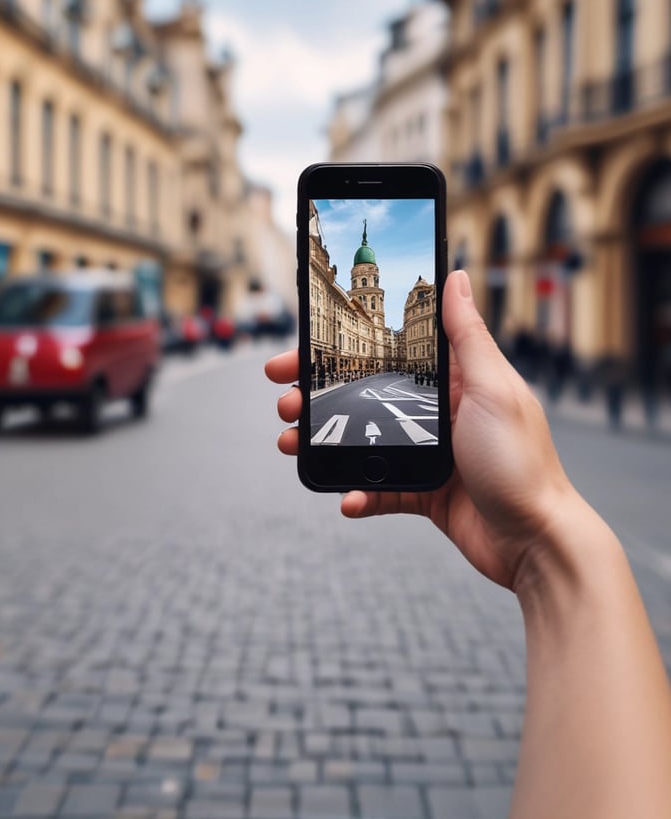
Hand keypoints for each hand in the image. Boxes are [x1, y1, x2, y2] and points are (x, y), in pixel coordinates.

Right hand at [265, 270, 580, 590]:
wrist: (536, 542)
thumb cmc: (522, 463)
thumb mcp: (492, 389)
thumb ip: (466, 337)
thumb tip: (455, 277)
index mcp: (455, 383)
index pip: (387, 355)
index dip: (342, 349)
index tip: (302, 348)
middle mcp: (438, 415)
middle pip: (365, 397)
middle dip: (319, 396)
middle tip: (283, 399)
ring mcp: (429, 454)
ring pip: (363, 442)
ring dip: (324, 442)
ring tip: (292, 441)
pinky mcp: (424, 493)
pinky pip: (380, 489)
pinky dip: (358, 493)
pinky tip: (346, 497)